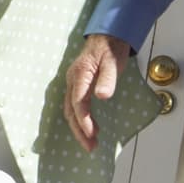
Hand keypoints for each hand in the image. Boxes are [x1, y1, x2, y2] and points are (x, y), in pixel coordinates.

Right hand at [64, 34, 131, 151]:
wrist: (107, 35)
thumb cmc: (110, 48)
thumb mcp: (113, 61)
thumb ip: (108, 78)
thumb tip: (102, 96)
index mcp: (80, 75)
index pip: (78, 102)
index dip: (83, 120)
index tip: (92, 134)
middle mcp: (73, 81)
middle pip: (70, 111)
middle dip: (79, 131)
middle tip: (90, 147)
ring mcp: (73, 84)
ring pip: (70, 111)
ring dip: (78, 128)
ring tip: (90, 142)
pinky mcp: (78, 86)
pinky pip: (74, 107)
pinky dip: (79, 120)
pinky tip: (88, 128)